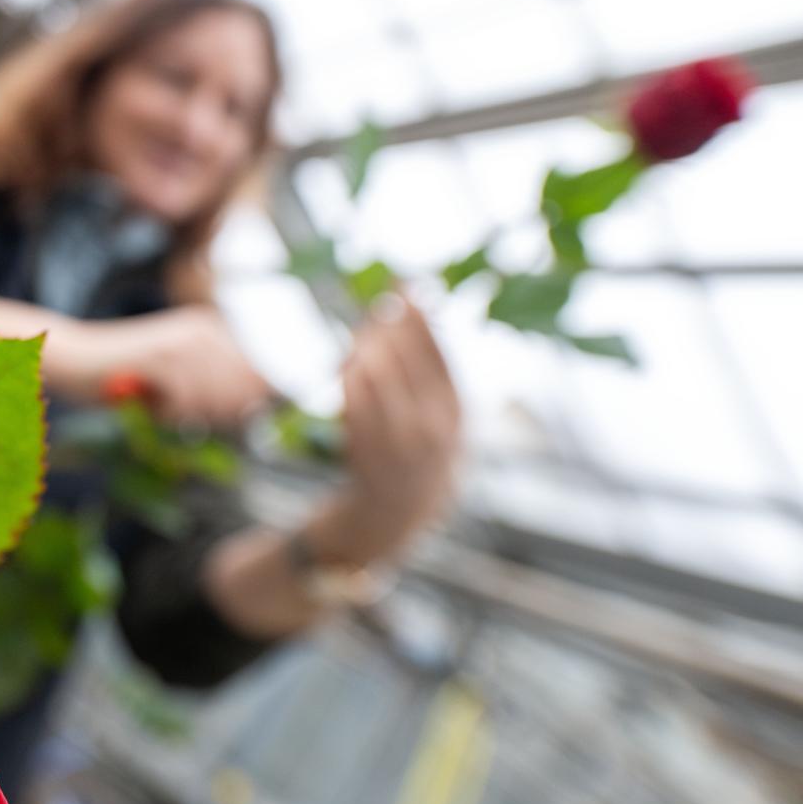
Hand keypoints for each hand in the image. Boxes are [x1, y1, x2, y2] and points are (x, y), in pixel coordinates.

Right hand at [52, 305, 270, 429]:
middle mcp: (204, 330)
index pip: (258, 376)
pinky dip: (167, 412)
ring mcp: (184, 341)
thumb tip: (254, 410)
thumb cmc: (126, 377)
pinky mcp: (162, 356)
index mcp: (212, 331)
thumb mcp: (179, 382)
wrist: (77, 357)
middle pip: (239, 392)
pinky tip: (149, 399)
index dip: (246, 404)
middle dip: (213, 413)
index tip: (221, 415)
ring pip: (212, 400)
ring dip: (186, 413)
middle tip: (177, 408)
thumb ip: (216, 391)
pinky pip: (185, 402)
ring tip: (159, 401)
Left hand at [307, 297, 461, 566]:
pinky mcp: (369, 454)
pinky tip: (345, 365)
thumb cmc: (412, 459)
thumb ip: (428, 374)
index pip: (438, 347)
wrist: (393, 521)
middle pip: (405, 353)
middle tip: (374, 308)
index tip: (403, 282)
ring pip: (376, 370)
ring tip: (357, 342)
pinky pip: (354, 400)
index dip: (419, 311)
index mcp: (457, 413)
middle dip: (385, 323)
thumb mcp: (438, 419)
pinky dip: (348, 375)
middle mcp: (436, 426)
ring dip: (362, 346)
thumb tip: (409, 308)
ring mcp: (402, 442)